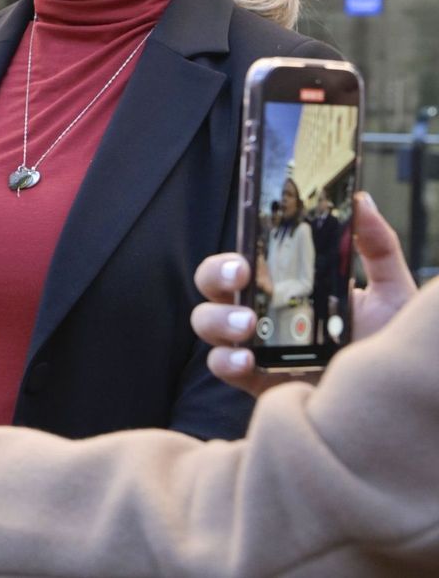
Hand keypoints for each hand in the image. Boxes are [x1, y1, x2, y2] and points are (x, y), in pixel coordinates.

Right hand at [191, 191, 416, 396]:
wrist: (393, 400)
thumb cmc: (387, 345)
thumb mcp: (391, 291)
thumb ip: (378, 246)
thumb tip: (362, 200)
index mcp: (284, 288)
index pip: (242, 262)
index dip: (230, 256)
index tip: (245, 257)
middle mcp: (262, 314)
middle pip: (213, 287)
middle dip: (215, 277)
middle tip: (240, 278)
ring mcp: (255, 347)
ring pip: (206, 323)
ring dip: (217, 319)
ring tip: (246, 325)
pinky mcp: (257, 381)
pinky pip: (222, 367)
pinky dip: (226, 361)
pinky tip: (248, 360)